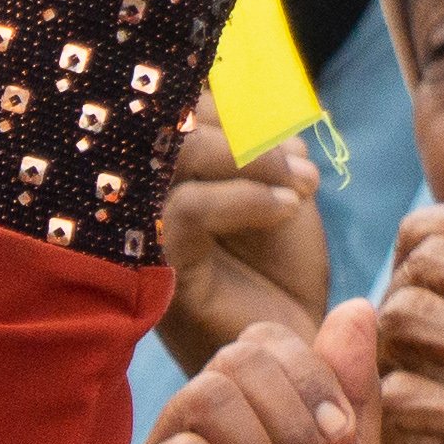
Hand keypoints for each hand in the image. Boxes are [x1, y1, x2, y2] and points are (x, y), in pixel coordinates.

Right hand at [156, 117, 335, 373]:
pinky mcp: (156, 270)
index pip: (177, 98)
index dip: (232, 98)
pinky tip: (287, 210)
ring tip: (301, 186)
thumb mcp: (280, 186)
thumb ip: (261, 137)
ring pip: (174, 154)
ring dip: (250, 158)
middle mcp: (143, 191)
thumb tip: (254, 99)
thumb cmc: (282, 269)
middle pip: (168, 116)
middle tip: (298, 161)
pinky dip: (245, 198)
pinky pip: (187, 210)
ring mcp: (143, 228)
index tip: (287, 126)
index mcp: (167, 164)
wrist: (294, 345)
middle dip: (243, 126)